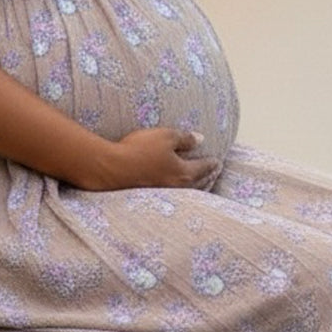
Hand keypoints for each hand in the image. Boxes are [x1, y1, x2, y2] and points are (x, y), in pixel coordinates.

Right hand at [92, 128, 218, 190]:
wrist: (113, 167)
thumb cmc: (141, 149)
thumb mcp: (166, 136)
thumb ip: (185, 138)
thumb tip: (201, 139)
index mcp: (184, 173)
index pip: (204, 168)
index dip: (212, 163)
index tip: (218, 160)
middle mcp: (177, 186)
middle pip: (198, 183)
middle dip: (208, 177)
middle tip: (215, 173)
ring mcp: (164, 193)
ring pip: (187, 192)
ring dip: (198, 186)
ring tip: (202, 183)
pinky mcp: (152, 195)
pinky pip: (175, 193)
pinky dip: (184, 190)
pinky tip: (177, 187)